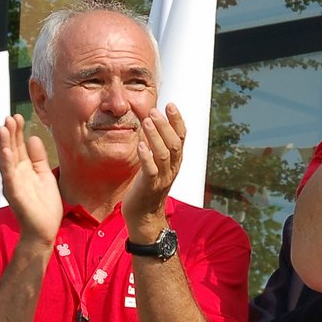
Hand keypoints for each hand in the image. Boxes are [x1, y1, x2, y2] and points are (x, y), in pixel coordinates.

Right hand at [0, 114, 62, 247]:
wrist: (44, 230)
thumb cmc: (44, 206)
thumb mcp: (44, 175)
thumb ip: (38, 157)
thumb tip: (33, 138)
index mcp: (24, 170)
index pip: (18, 147)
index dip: (18, 132)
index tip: (18, 116)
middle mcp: (16, 175)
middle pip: (11, 149)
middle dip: (10, 133)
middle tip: (10, 117)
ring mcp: (14, 184)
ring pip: (6, 160)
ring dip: (4, 144)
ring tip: (4, 128)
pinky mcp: (15, 194)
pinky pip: (9, 177)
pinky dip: (7, 163)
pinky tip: (6, 151)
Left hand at [123, 103, 184, 235]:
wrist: (144, 217)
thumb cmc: (147, 188)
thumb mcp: (157, 165)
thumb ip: (158, 147)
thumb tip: (153, 124)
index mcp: (176, 162)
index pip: (182, 137)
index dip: (178, 120)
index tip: (171, 104)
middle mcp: (173, 169)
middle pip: (175, 143)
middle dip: (165, 125)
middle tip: (154, 110)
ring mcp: (162, 178)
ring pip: (164, 154)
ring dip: (155, 136)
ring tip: (146, 121)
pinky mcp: (149, 187)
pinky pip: (151, 170)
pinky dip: (146, 156)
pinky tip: (140, 144)